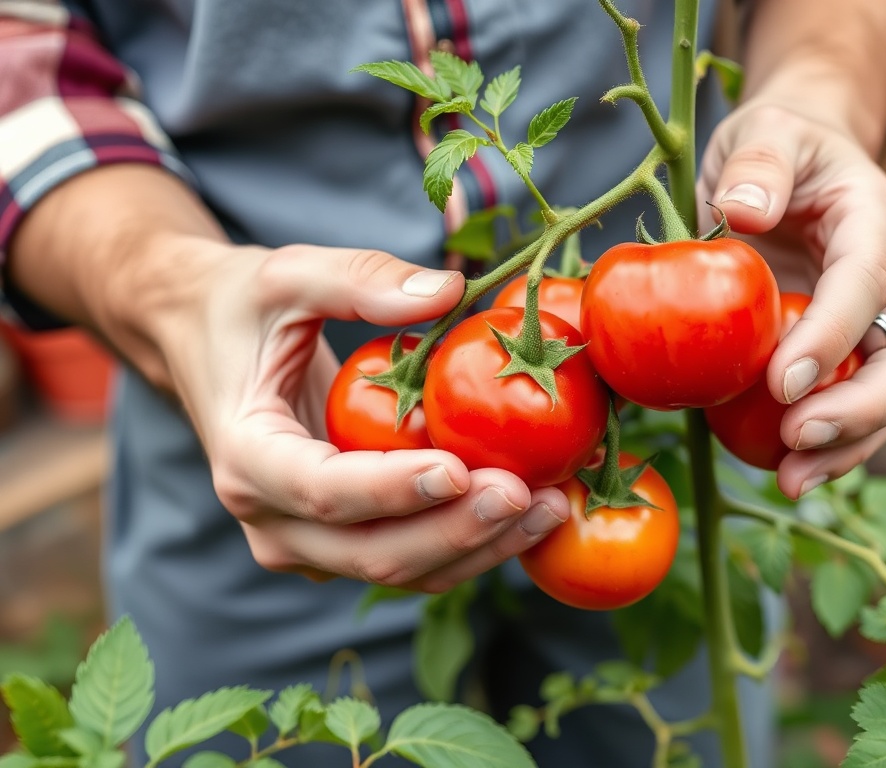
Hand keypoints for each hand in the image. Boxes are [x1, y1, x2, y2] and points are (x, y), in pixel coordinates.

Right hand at [146, 237, 568, 590]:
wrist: (201, 342)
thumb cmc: (241, 308)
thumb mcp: (286, 276)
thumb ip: (360, 279)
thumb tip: (451, 291)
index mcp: (245, 457)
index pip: (322, 490)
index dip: (393, 489)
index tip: (461, 469)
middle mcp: (270, 518)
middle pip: (371, 551)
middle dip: (456, 530)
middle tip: (529, 496)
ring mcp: (305, 540)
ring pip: (398, 570)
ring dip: (477, 548)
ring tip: (551, 508)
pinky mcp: (340, 540)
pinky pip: (410, 558)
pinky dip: (468, 544)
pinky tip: (526, 515)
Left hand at [696, 100, 885, 497]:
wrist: (796, 154)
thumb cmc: (776, 143)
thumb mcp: (760, 131)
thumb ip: (757, 164)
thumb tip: (742, 212)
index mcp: (872, 221)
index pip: (867, 285)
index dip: (832, 338)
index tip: (781, 383)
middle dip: (862, 409)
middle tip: (797, 442)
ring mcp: (873, 317)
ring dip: (850, 444)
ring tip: (792, 480)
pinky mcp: (846, 345)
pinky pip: (852, 400)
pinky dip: (828, 441)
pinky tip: (783, 467)